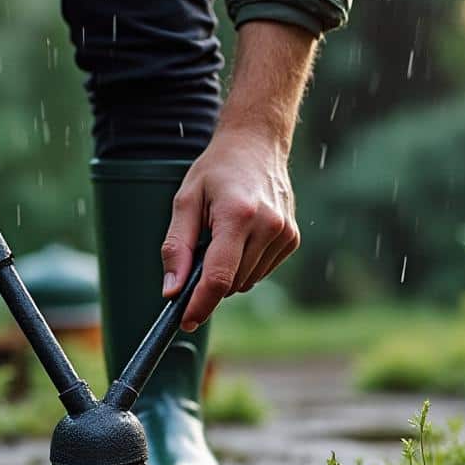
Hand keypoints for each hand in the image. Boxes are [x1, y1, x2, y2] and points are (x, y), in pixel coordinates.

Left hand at [160, 19, 316, 331]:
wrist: (256, 144)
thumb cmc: (216, 171)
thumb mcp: (185, 202)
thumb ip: (177, 248)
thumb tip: (172, 290)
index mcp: (237, 215)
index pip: (219, 277)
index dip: (200, 304)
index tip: (185, 320)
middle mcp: (267, 226)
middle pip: (231, 283)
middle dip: (210, 279)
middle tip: (202, 247)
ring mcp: (284, 233)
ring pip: (246, 281)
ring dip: (229, 271)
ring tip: (224, 233)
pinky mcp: (292, 239)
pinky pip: (260, 271)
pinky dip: (245, 263)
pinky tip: (243, 235)